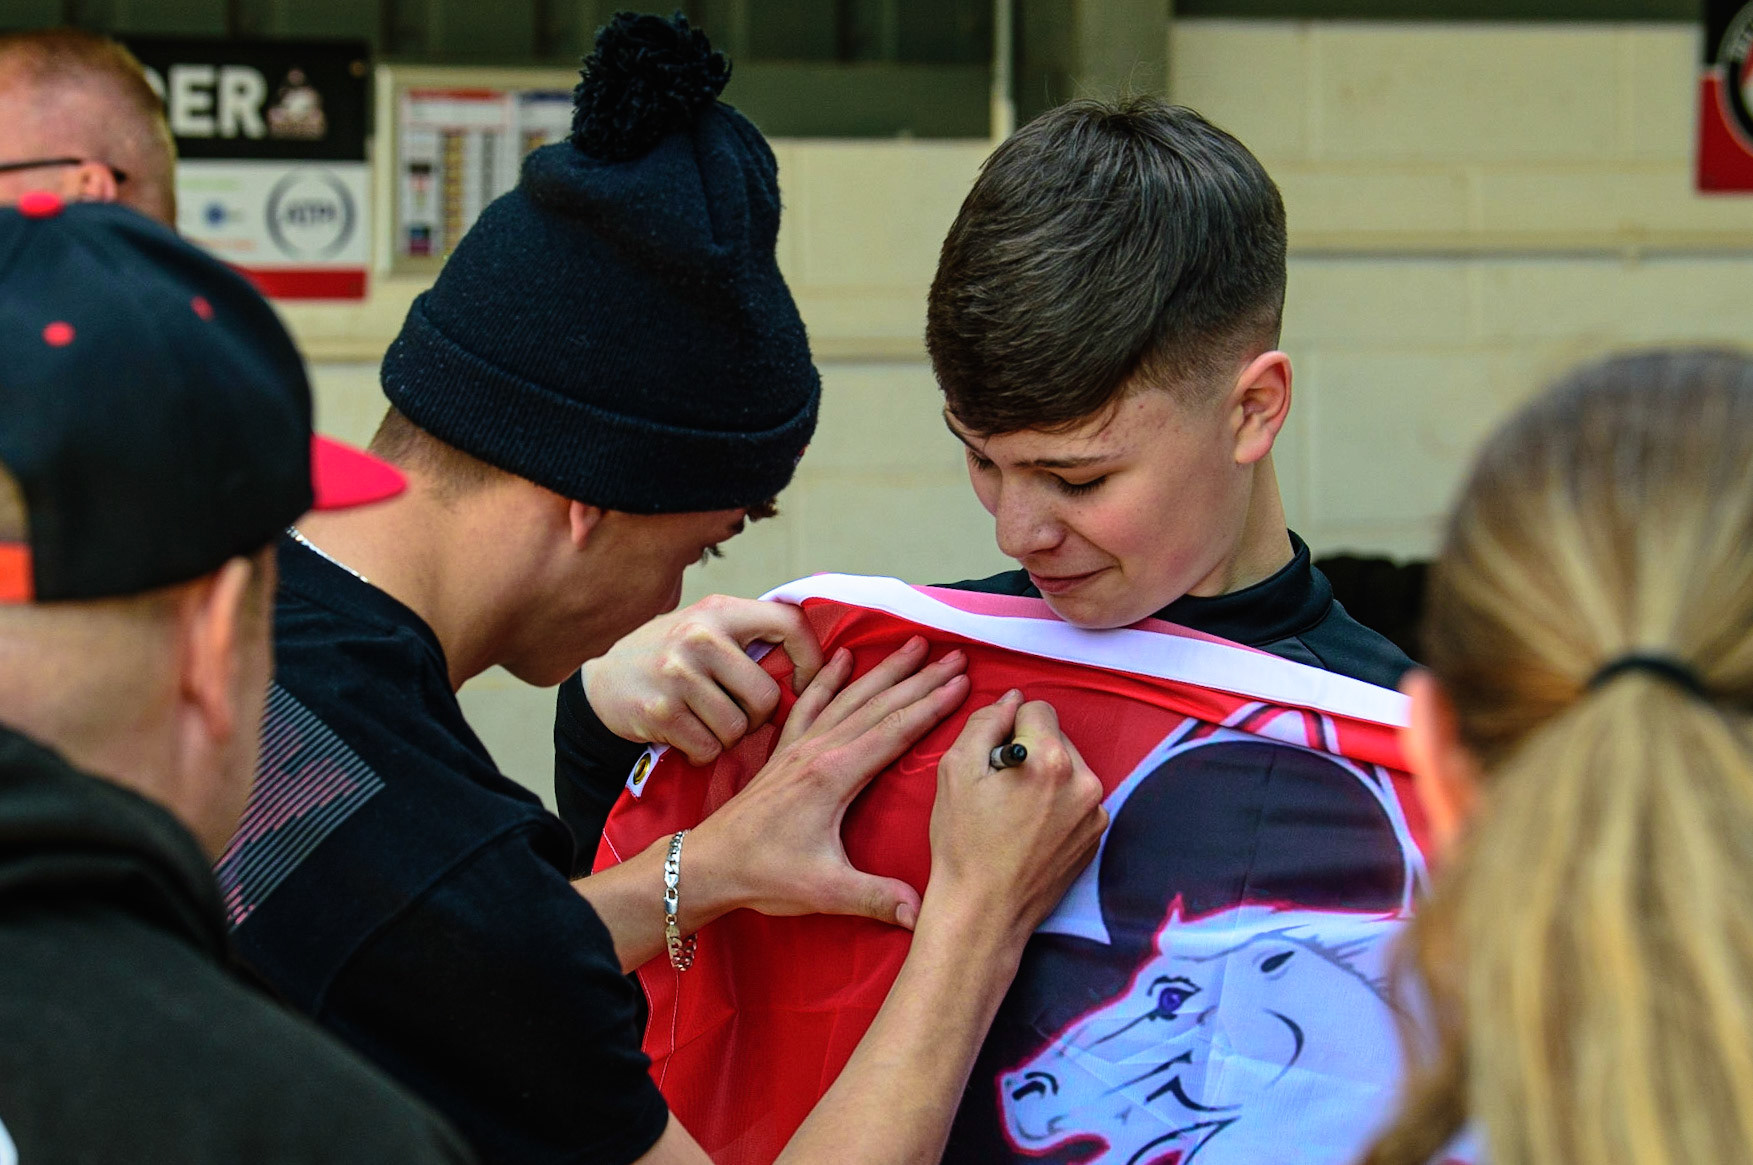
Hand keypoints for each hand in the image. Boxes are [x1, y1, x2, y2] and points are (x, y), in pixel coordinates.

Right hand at [582, 594, 823, 763]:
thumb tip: (825, 660)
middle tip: (737, 714)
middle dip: (758, 717)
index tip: (804, 684)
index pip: (789, 624)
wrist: (601, 680)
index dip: (810, 660)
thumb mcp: (706, 627)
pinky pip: (707, 749)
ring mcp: (677, 674)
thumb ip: (751, 636)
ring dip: (727, 737)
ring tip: (706, 722)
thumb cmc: (669, 656)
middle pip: (766, 697)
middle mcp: (700, 637)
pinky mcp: (659, 712)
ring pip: (737, 728)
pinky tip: (687, 737)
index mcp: (720, 610)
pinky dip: (702, 752)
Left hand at [683, 636, 969, 930]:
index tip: (962, 683)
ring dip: (884, 670)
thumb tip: (921, 912)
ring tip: (913, 645)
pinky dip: (829, 677)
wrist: (708, 865)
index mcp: (834, 775)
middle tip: (953, 655)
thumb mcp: (824, 891)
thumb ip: (875, 897)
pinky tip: (842, 657)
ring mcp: (799, 747)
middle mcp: (818, 750)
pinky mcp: (784, 751)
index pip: (894, 730)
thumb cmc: (764, 875)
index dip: (932, 705)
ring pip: (850, 697)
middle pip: (878, 704)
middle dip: (919, 678)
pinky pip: (811, 702)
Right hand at [922, 694, 1106, 950]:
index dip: (1007, 729)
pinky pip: (1077, 799)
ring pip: (1068, 768)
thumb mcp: (955, 771)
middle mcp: (1084, 780)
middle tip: (1000, 790)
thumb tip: (1011, 700)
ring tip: (1015, 813)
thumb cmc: (963, 844)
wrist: (983, 913)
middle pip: (1056, 737)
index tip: (992, 760)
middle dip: (1030, 752)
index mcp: (1050, 759)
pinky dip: (1057, 804)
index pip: (1036, 708)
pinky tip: (1030, 830)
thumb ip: (985, 722)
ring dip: (1045, 777)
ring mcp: (1095, 811)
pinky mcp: (1096, 836)